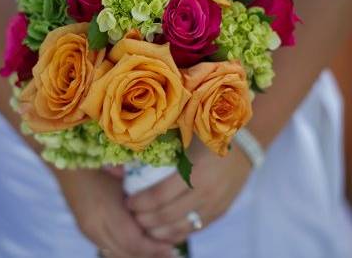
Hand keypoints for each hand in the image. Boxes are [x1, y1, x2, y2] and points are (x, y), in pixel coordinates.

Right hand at [53, 168, 172, 257]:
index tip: (172, 248)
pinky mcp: (85, 230)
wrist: (69, 164)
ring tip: (158, 251)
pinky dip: (125, 251)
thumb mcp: (124, 177)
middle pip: (126, 252)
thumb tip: (164, 213)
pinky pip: (108, 248)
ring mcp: (88, 230)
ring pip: (116, 253)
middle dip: (149, 255)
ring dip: (138, 255)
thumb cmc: (101, 163)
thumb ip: (142, 196)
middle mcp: (95, 225)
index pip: (134, 241)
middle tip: (170, 252)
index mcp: (106, 210)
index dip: (154, 248)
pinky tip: (139, 247)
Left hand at [127, 139, 250, 244]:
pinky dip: (176, 233)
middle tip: (132, 216)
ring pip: (180, 228)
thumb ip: (159, 149)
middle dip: (144, 219)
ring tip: (144, 226)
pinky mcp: (220, 212)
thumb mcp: (185, 137)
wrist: (245, 144)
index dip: (140, 202)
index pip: (160, 196)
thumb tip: (125, 161)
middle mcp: (206, 192)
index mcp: (195, 171)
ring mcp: (215, 205)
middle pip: (167, 215)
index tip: (128, 202)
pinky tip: (164, 231)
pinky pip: (195, 229)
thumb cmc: (210, 136)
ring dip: (158, 231)